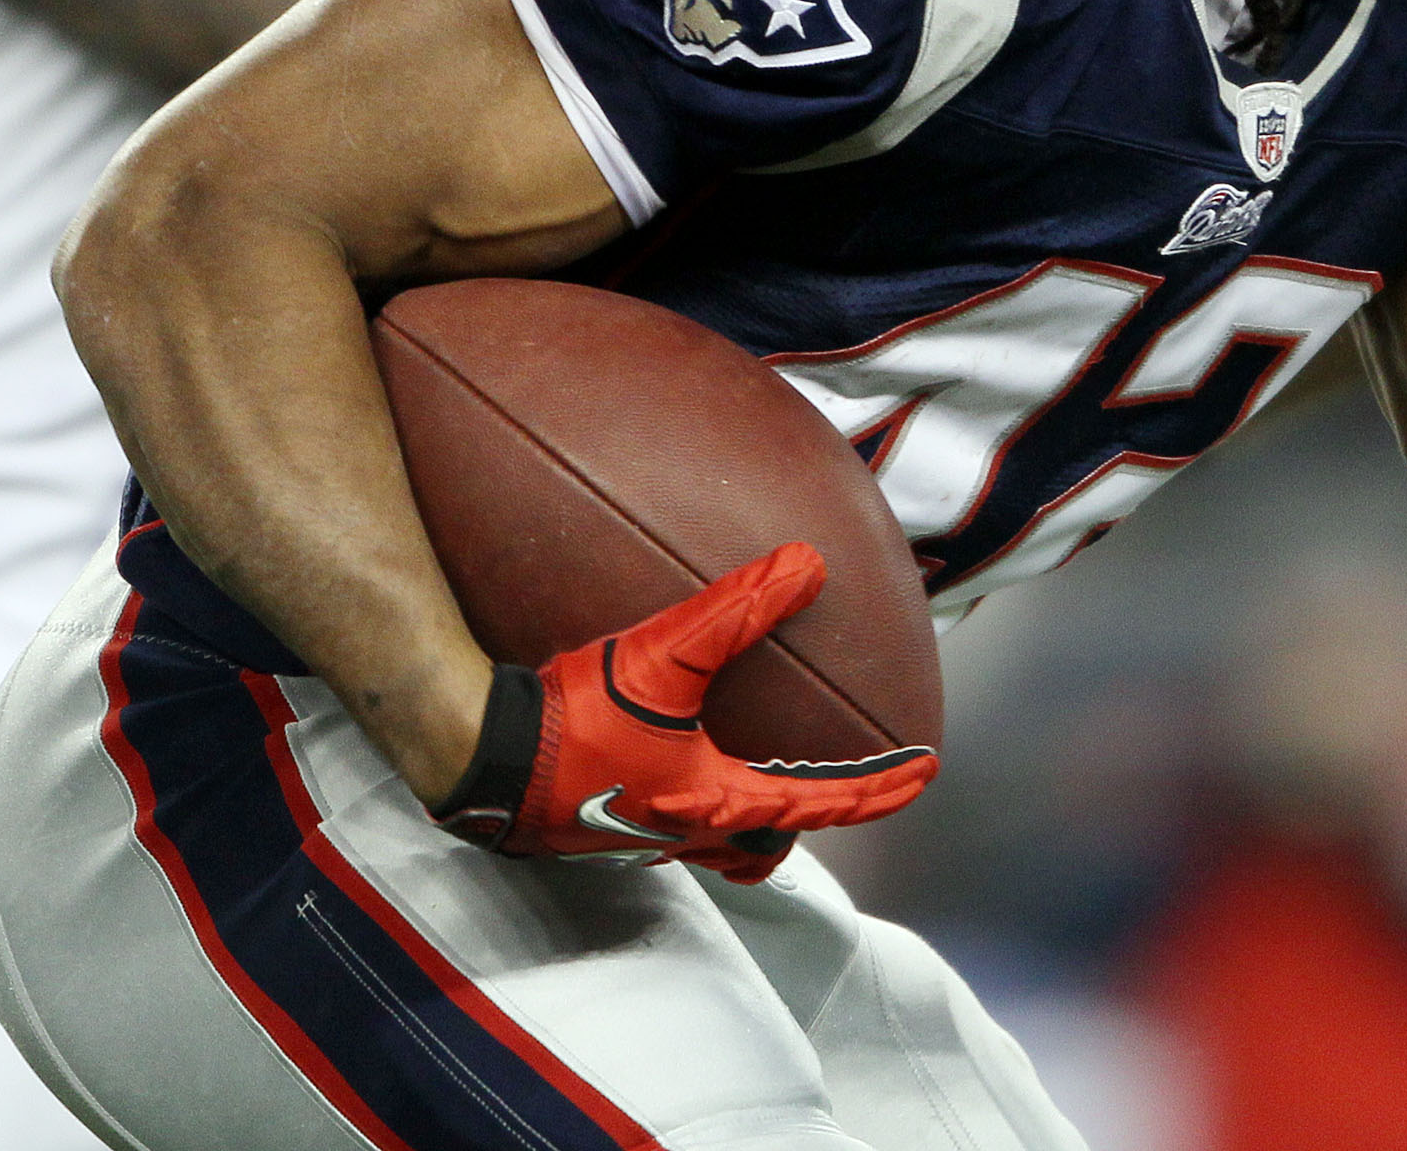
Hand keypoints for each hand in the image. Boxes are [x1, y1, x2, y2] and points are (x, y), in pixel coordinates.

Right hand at [425, 543, 937, 883]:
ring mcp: (640, 832)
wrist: (482, 757)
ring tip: (760, 774)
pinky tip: (665, 747)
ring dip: (752, 818)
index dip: (880, 787)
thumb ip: (737, 608)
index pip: (824, 805)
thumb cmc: (574, 719)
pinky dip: (691, 793)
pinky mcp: (600, 818)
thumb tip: (807, 565)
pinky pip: (668, 815)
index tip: (924, 770)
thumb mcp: (662, 655)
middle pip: (770, 842)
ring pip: (718, 842)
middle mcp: (685, 831)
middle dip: (811, 816)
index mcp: (717, 804)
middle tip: (840, 781)